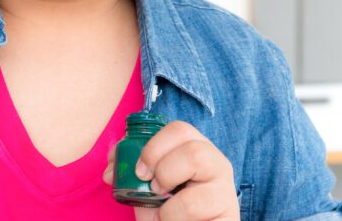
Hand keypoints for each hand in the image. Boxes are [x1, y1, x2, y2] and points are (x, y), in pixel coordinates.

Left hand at [103, 120, 238, 219]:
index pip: (179, 129)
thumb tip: (112, 168)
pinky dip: (174, 217)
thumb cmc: (170, 213)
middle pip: (193, 149)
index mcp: (195, 150)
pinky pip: (195, 207)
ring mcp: (226, 189)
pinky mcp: (229, 213)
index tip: (139, 171)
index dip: (154, 147)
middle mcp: (216, 164)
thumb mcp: (148, 190)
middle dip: (163, 169)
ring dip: (171, 200)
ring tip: (166, 214)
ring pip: (199, 177)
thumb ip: (132, 173)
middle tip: (153, 189)